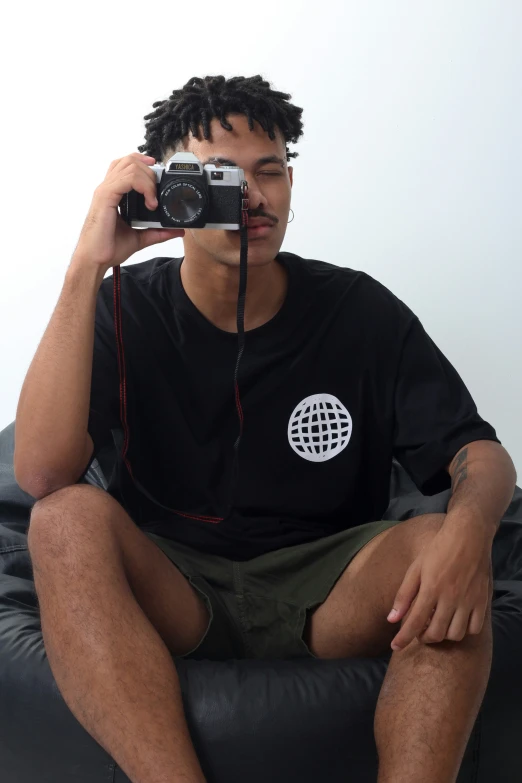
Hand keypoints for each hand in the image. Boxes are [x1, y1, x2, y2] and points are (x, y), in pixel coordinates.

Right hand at [71, 152, 184, 273]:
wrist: (95, 260)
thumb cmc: (109, 248)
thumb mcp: (140, 237)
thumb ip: (157, 232)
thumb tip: (176, 230)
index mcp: (113, 193)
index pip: (126, 165)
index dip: (144, 165)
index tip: (159, 176)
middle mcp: (107, 188)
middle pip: (130, 160)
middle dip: (150, 172)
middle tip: (157, 193)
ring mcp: (105, 190)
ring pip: (130, 165)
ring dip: (149, 179)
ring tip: (153, 200)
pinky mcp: (106, 196)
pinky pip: (128, 178)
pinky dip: (144, 187)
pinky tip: (150, 203)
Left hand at [387, 518, 493, 650]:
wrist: (468, 535)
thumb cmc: (438, 549)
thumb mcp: (415, 568)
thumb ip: (404, 595)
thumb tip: (391, 619)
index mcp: (430, 588)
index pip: (414, 622)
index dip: (403, 638)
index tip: (394, 647)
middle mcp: (450, 598)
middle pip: (435, 633)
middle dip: (423, 638)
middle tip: (419, 631)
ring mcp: (468, 600)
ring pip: (455, 634)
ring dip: (443, 635)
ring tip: (437, 625)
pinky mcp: (482, 600)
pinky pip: (474, 628)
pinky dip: (464, 630)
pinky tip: (456, 621)